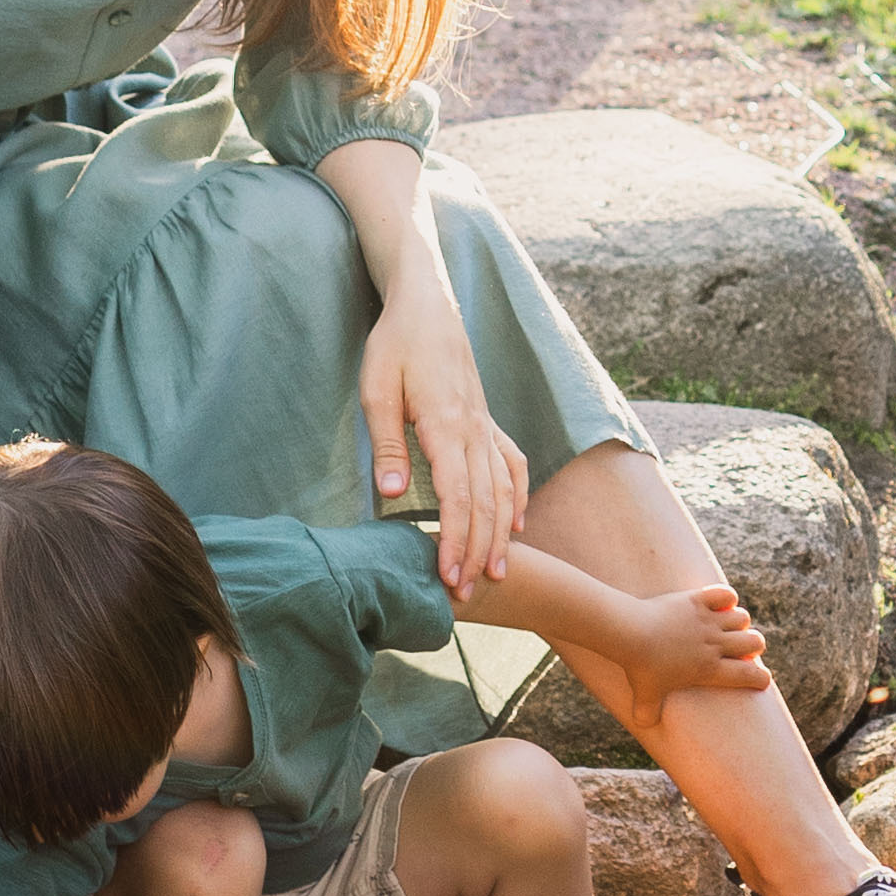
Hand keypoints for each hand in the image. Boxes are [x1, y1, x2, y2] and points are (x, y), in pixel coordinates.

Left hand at [359, 269, 526, 597]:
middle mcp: (475, 429)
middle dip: (477, 550)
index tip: (449, 577)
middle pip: (485, 502)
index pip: (457, 497)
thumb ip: (387, 443)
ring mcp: (486, 424)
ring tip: (496, 572)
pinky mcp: (486, 420)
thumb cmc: (395, 344)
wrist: (428, 303)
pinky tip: (517, 523)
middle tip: (467, 592)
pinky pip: (511, 464)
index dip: (455, 541)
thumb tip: (389, 494)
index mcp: (447, 424)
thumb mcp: (377, 389)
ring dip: (500, 533)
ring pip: (503, 489)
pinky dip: (518, 496)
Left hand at [616, 584, 770, 736]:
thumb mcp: (644, 697)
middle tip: (742, 649)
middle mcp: (715, 644)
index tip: (762, 681)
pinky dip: (726, 597)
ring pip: (742, 618)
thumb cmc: (640, 667)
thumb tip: (645, 724)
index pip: (749, 676)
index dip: (761, 679)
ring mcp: (707, 620)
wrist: (630, 633)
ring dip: (739, 622)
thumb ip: (648, 713)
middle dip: (754, 646)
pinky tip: (719, 602)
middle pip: (755, 642)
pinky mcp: (696, 600)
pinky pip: (725, 594)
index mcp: (709, 670)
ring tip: (727, 625)